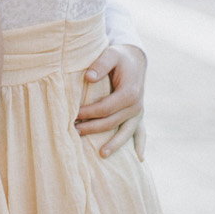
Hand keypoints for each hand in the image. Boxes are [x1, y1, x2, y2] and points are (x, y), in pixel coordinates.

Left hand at [75, 43, 146, 160]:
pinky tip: (139, 159)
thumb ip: (100, 65)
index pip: (105, 108)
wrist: (135, 59)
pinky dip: (140, 144)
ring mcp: (139, 112)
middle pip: (112, 122)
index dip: (89, 113)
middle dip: (93, 128)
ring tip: (101, 155)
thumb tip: (88, 78)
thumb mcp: (111, 54)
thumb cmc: (119, 57)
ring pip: (126, 132)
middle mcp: (136, 105)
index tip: (73, 115)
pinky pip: (141, 132)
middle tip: (74, 132)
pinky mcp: (139, 115)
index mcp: (129, 92)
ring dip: (114, 144)